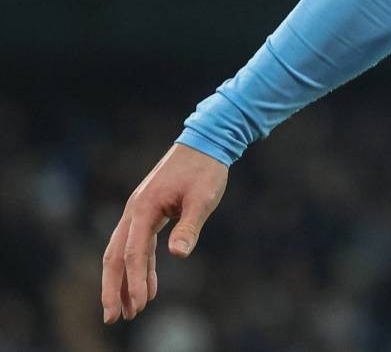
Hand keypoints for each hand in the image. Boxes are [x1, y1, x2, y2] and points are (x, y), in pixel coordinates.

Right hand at [101, 143, 227, 323]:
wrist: (206, 143)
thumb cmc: (206, 169)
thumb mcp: (203, 198)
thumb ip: (189, 226)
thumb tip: (177, 255)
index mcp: (144, 207)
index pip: (134, 251)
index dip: (134, 280)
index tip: (139, 304)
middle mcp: (134, 211)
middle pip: (115, 255)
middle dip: (113, 288)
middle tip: (113, 317)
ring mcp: (139, 212)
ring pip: (123, 253)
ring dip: (125, 281)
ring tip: (131, 310)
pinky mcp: (149, 214)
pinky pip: (139, 246)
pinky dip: (141, 267)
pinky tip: (148, 287)